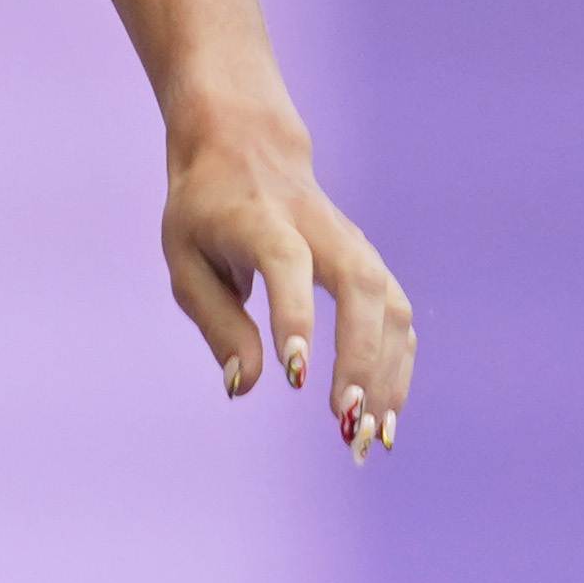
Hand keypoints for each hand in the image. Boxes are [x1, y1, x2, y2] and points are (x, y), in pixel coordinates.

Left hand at [161, 97, 413, 459]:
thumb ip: (217, 322)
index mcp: (261, 222)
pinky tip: (386, 413)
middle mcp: (319, 230)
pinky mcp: (370, 262)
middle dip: (361, 358)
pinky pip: (398, 316)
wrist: (247, 146)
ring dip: (389, 373)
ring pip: (392, 304)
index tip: (295, 376)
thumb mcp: (185, 262)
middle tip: (345, 422)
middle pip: (361, 287)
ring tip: (372, 436)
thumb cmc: (204, 211)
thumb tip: (246, 385)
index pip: (287, 265)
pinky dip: (397, 365)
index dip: (296, 317)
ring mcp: (354, 244)